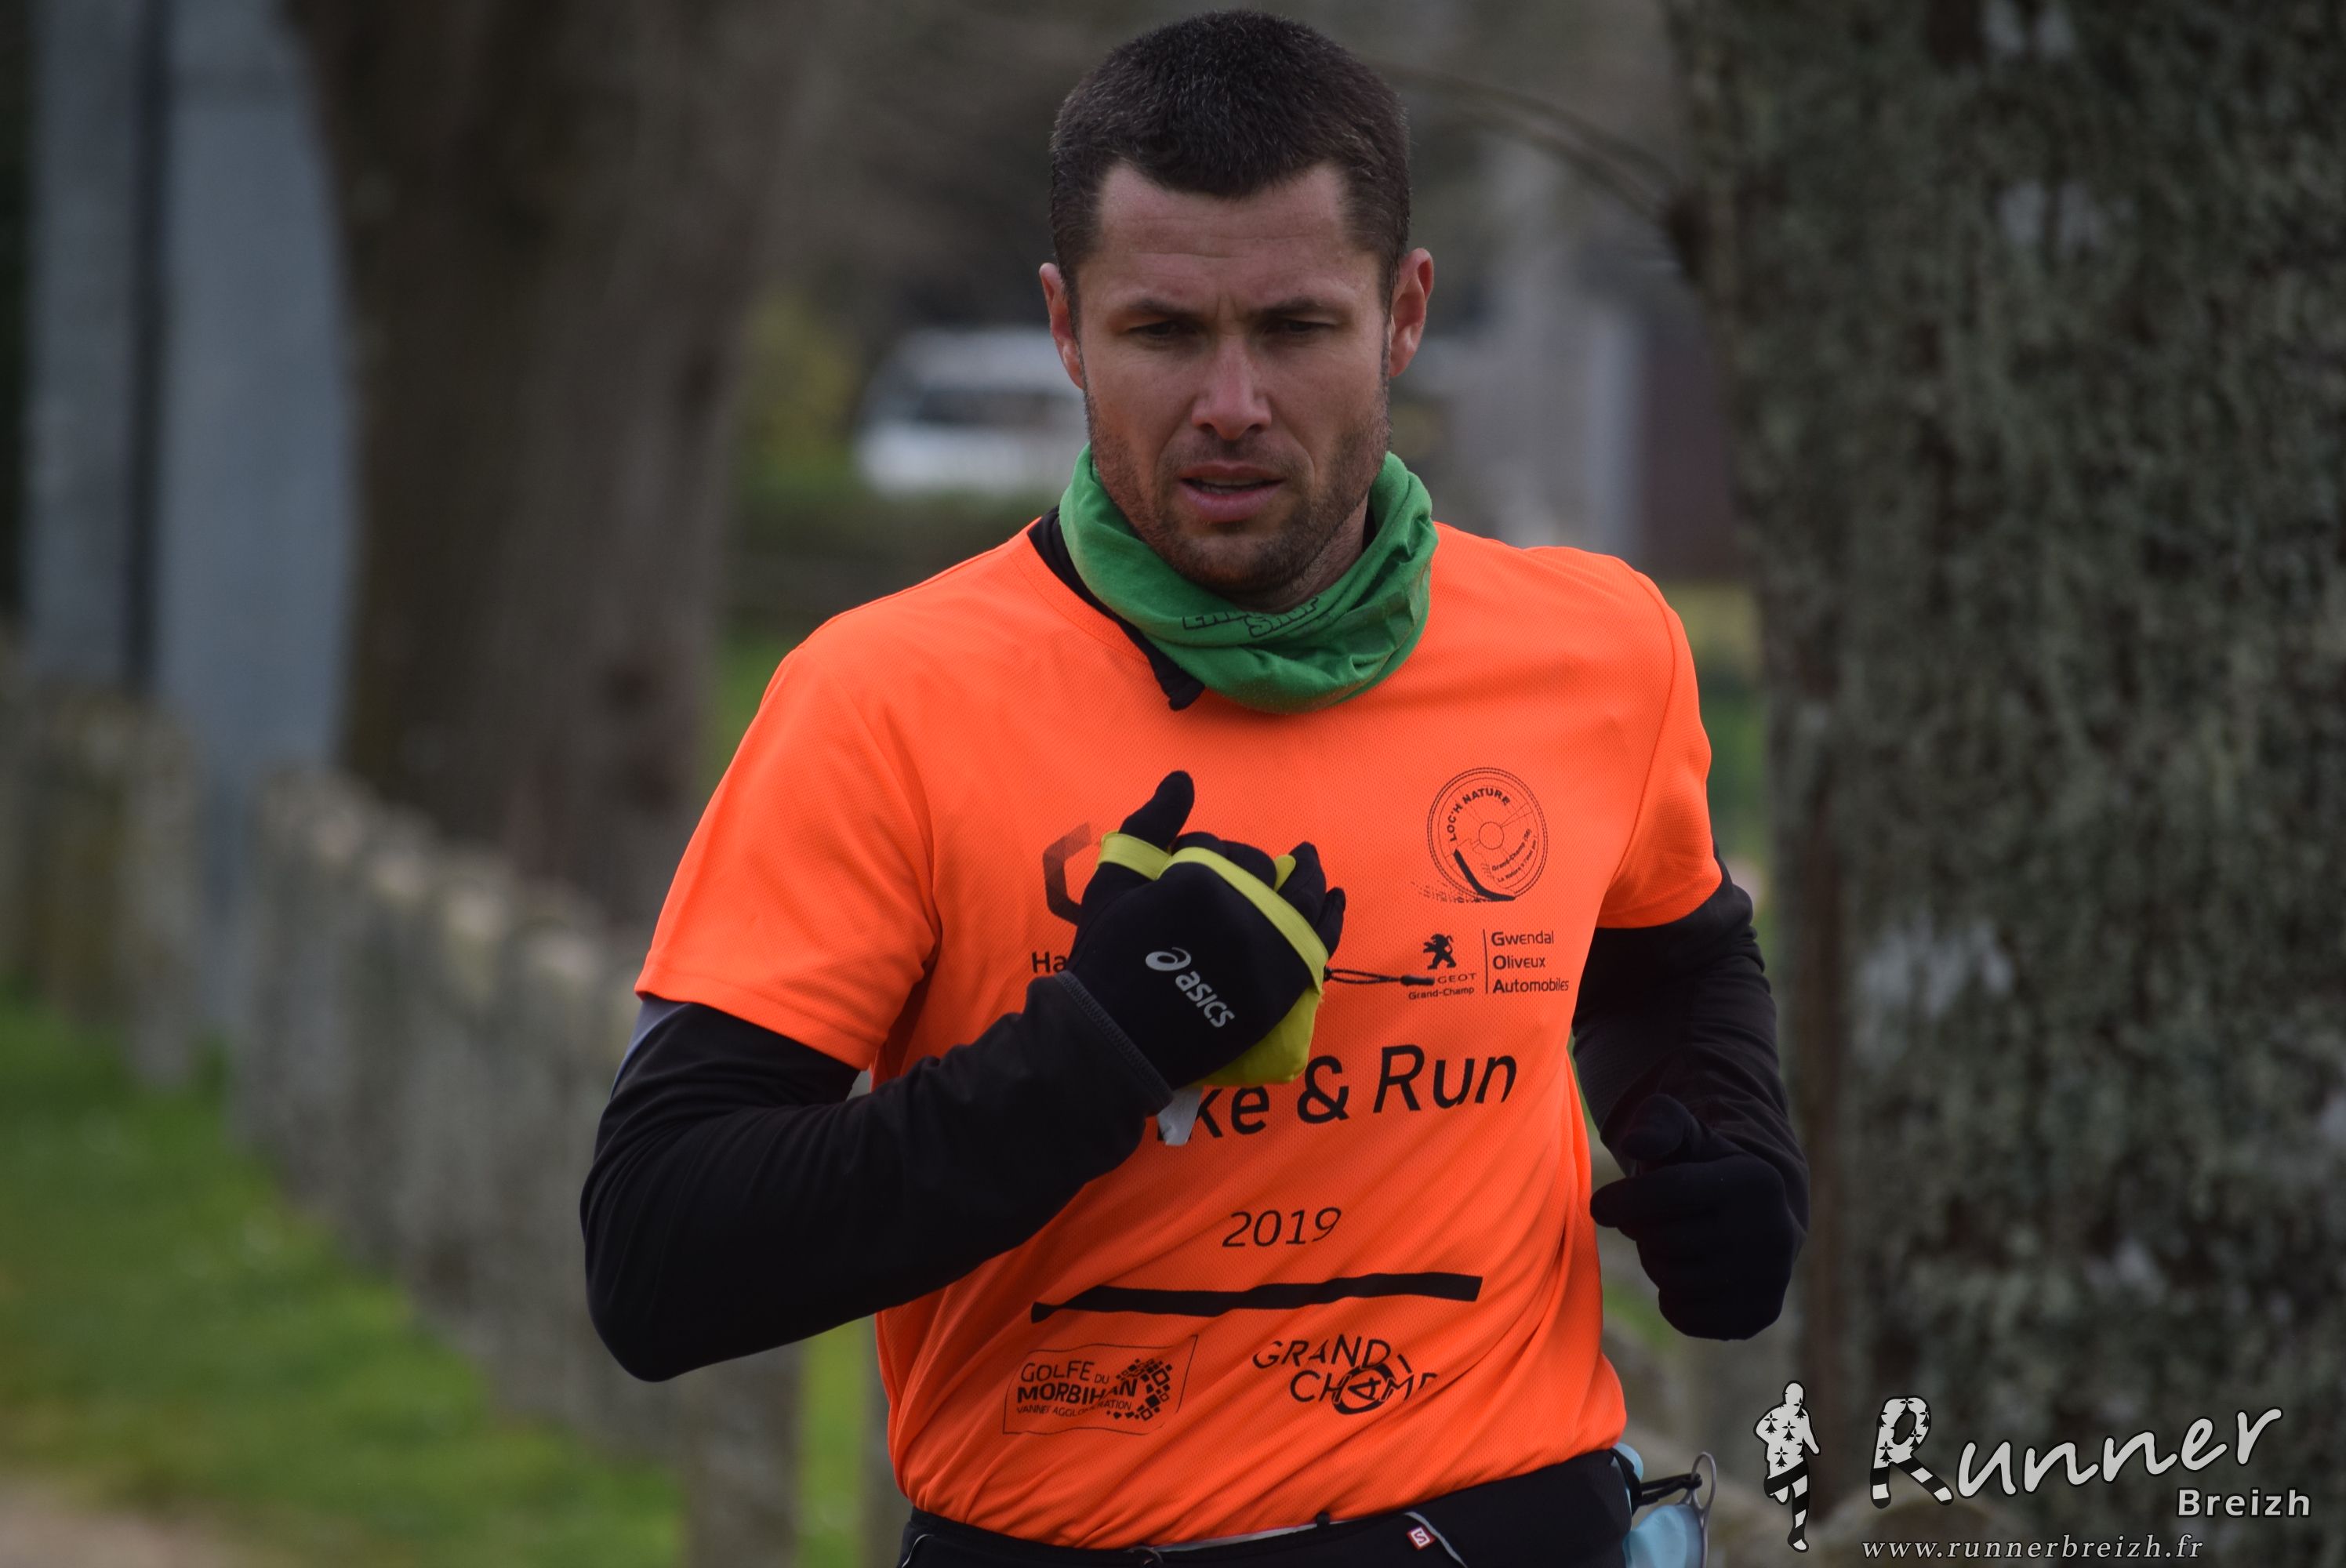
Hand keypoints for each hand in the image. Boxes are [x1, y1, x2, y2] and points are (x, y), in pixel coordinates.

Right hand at [1066, 770, 1344, 1091]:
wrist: (1115, 1037)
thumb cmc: (1106, 956)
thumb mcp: (1113, 882)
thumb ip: (1148, 826)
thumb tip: (1182, 780)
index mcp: (1199, 880)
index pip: (1213, 846)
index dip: (1199, 850)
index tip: (1185, 868)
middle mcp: (1243, 911)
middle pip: (1257, 870)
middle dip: (1244, 865)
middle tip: (1231, 878)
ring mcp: (1267, 951)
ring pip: (1302, 897)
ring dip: (1309, 875)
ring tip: (1309, 862)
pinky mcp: (1281, 988)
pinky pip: (1318, 942)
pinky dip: (1330, 915)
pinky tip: (1333, 898)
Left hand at [1589, 1093, 1800, 1340]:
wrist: (1757, 1217)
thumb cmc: (1705, 1168)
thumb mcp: (1685, 1133)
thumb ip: (1657, 1122)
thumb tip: (1635, 1144)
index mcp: (1755, 1181)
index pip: (1669, 1192)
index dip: (1621, 1200)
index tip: (1598, 1206)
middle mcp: (1772, 1233)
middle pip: (1665, 1241)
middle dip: (1641, 1230)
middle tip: (1647, 1221)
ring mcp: (1771, 1279)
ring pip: (1673, 1282)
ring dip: (1655, 1263)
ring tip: (1669, 1243)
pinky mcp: (1759, 1315)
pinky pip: (1686, 1317)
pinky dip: (1672, 1298)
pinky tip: (1685, 1274)